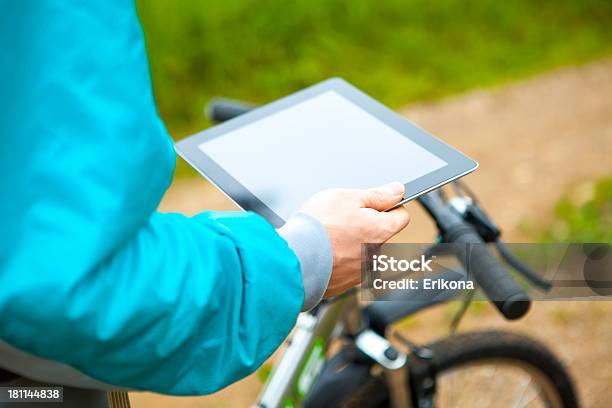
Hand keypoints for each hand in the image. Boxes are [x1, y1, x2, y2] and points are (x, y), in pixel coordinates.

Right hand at [300, 182, 409, 296]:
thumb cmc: (319, 226)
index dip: (388, 206)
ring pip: (363, 251)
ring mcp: (361, 272)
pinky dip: (338, 259)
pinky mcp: (345, 283)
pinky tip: (323, 251)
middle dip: (366, 225)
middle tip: (342, 218)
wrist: (295, 257)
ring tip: (329, 235)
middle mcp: (376, 254)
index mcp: (381, 231)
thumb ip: (377, 195)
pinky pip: (347, 267)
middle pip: (379, 234)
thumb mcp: (348, 197)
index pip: (401, 216)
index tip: (373, 204)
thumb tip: (397, 190)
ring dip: (351, 243)